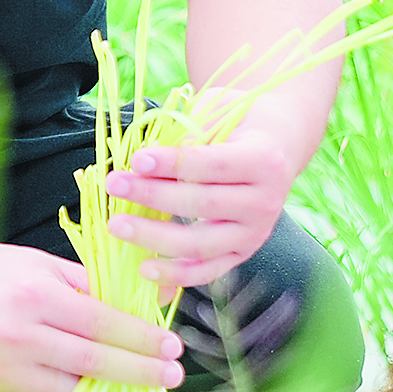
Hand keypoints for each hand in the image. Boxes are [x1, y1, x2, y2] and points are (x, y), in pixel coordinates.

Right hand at [0, 236, 181, 391]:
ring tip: (134, 388)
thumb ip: (99, 286)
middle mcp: (13, 336)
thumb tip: (155, 300)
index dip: (140, 339)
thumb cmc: (2, 273)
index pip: (100, 324)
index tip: (172, 348)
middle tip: (172, 376)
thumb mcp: (49, 267)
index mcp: (32, 296)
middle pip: (90, 363)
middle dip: (138, 371)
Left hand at [102, 117, 299, 290]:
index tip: (137, 159)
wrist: (277, 147)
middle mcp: (265, 202)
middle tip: (115, 185)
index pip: (212, 165)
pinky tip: (144, 268)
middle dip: (153, 195)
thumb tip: (142, 163)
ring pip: (201, 243)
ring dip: (153, 237)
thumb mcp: (217, 116)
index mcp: (263, 161)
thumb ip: (186, 136)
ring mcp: (255, 233)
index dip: (172, 163)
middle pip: (203, 204)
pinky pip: (207, 270)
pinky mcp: (243, 254)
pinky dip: (175, 274)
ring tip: (117, 225)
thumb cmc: (237, 125)